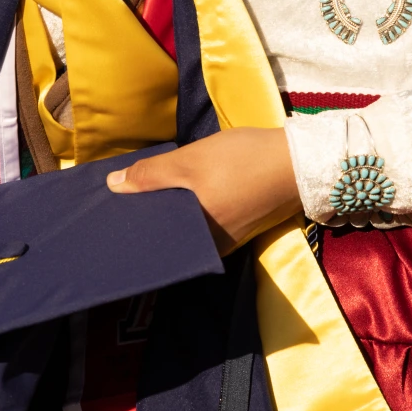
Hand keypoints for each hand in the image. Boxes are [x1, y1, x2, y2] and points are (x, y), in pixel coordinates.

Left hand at [107, 128, 301, 253]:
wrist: (300, 162)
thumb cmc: (243, 161)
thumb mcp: (191, 161)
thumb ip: (151, 174)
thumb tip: (113, 186)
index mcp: (197, 241)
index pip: (152, 240)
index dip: (132, 225)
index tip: (111, 213)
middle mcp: (211, 249)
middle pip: (169, 235)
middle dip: (149, 217)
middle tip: (122, 199)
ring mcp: (228, 240)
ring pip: (187, 228)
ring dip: (170, 212)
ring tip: (145, 193)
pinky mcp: (240, 226)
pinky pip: (204, 222)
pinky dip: (191, 209)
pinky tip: (180, 192)